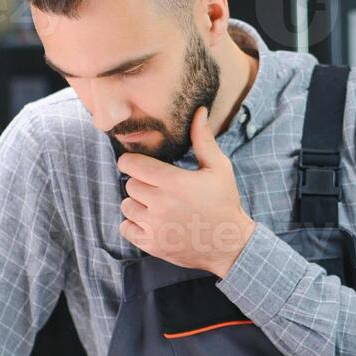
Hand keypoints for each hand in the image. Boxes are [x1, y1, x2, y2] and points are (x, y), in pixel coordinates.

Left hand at [118, 107, 256, 276]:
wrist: (230, 244)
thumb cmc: (224, 202)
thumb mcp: (219, 168)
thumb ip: (203, 139)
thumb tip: (199, 111)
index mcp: (174, 182)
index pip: (132, 165)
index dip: (131, 162)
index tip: (138, 164)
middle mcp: (161, 204)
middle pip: (130, 185)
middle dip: (141, 183)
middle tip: (157, 187)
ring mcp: (155, 227)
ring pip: (126, 206)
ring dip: (137, 204)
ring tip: (156, 205)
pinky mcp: (152, 245)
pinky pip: (126, 228)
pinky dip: (134, 224)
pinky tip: (151, 221)